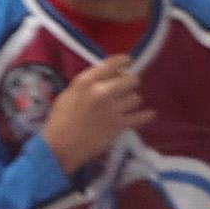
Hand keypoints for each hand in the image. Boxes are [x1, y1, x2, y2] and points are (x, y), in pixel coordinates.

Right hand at [37, 55, 147, 172]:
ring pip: (136, 98)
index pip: (113, 63)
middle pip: (130, 79)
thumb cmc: (60, 120)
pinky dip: (147, 116)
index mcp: (86, 81)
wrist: (61, 147)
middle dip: (130, 83)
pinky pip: (141, 117)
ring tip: (128, 105)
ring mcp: (112, 109)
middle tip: (127, 88)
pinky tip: (149, 115)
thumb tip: (104, 77)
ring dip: (133, 101)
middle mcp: (101, 92)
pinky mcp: (119, 126)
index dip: (124, 61)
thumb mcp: (69, 93)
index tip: (128, 62)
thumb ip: (87, 84)